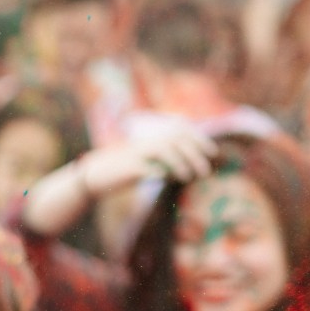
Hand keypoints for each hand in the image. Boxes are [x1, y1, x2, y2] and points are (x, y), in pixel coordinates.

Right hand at [75, 126, 217, 196]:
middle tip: (206, 171)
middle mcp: (147, 142)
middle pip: (176, 140)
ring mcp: (137, 153)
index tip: (212, 151)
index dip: (198, 139)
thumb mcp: (150, 164)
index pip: (181, 131)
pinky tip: (166, 179)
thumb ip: (169, 163)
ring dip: (179, 163)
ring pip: (164, 149)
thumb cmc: (125, 170)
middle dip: (194, 154)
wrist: (96, 174)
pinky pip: (147, 168)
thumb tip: (192, 167)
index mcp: (153, 139)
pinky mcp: (128, 167)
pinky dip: (158, 172)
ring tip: (188, 177)